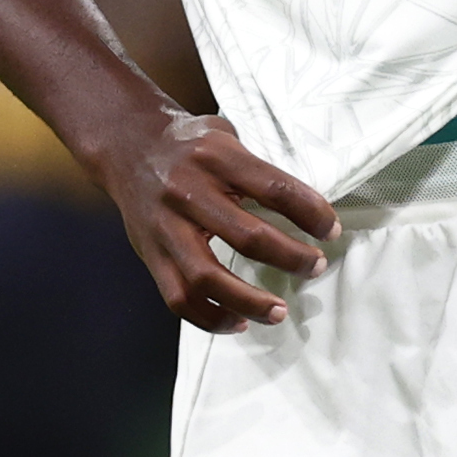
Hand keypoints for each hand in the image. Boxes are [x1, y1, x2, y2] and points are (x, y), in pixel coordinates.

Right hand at [88, 109, 336, 333]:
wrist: (125, 143)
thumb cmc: (187, 143)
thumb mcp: (224, 135)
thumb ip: (257, 168)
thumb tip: (306, 206)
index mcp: (214, 157)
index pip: (274, 188)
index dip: (310, 212)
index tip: (331, 231)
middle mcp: (187, 192)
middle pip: (247, 235)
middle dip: (290, 257)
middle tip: (315, 267)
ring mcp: (166, 227)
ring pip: (207, 277)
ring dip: (249, 301)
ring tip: (278, 312)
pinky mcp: (150, 254)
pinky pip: (179, 297)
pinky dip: (210, 317)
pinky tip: (237, 322)